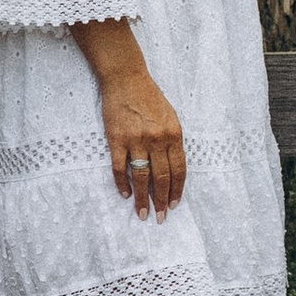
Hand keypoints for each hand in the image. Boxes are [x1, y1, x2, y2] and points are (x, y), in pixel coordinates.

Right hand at [95, 65, 186, 214]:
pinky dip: (123, 183)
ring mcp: (136, 140)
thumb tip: (172, 167)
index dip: (177, 190)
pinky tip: (126, 194)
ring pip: (142, 177)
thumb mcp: (170, 116)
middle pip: (162, 177)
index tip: (174, 204)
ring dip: (143, 198)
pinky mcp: (117, 140)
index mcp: (174, 134)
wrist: (126, 78)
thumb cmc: (149, 97)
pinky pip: (120, 168)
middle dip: (162, 200)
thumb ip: (172, 140)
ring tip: (142, 213)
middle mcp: (157, 139)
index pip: (178, 169)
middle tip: (160, 217)